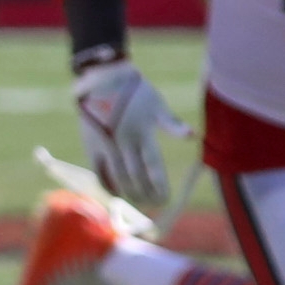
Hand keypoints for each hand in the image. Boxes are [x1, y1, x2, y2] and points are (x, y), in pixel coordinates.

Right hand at [71, 59, 185, 212]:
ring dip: (130, 194)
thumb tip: (192, 136)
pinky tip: (118, 193)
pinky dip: (109, 186)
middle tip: (155, 204)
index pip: (152, 168)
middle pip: (136, 178)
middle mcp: (124, 142)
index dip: (159, 186)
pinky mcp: (92, 146)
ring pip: (118, 179)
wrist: (101, 80)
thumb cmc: (136, 92)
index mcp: (142, 132)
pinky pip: (99, 173)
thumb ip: (172, 124)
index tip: (166, 199)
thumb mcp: (157, 104)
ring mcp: (106, 146)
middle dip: (147, 194)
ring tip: (140, 202)